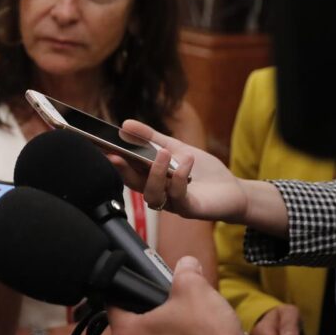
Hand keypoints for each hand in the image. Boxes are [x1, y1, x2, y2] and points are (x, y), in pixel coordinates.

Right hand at [106, 121, 247, 222]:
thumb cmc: (203, 172)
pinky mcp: (189, 210)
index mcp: (150, 179)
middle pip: (133, 185)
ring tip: (163, 153)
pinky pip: (178, 198)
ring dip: (155, 173)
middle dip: (122, 170)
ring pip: (152, 194)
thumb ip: (151, 138)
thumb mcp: (176, 148)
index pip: (126, 170)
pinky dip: (179, 179)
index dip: (113, 160)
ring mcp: (171, 204)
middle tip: (115, 154)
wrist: (234, 190)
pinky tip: (185, 163)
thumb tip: (125, 124)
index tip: (101, 146)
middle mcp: (157, 193)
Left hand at [109, 257, 261, 334]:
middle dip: (148, 317)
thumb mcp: (194, 288)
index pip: (113, 307)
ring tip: (184, 325)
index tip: (139, 288)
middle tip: (167, 305)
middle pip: (132, 330)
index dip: (125, 293)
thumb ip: (184, 270)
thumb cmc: (207, 332)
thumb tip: (185, 263)